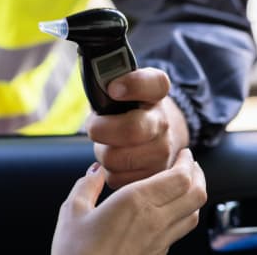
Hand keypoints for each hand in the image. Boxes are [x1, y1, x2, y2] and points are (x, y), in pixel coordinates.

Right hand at [52, 149, 205, 254]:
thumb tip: (95, 171)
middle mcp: (155, 220)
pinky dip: (182, 214)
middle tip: (189, 164)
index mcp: (136, 202)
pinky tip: (168, 211)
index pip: (180, 177)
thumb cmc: (76, 253)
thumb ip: (86, 186)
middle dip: (198, 175)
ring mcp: (160, 241)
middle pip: (196, 194)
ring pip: (194, 214)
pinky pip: (180, 230)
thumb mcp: (73, 212)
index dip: (187, 162)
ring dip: (194, 195)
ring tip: (185, 185)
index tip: (183, 152)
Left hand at [87, 67, 189, 188]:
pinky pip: (116, 177)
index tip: (113, 88)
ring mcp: (163, 151)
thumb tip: (92, 81)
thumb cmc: (127, 109)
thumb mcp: (121, 88)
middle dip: (101, 129)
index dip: (133, 85)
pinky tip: (117, 160)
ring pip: (116, 158)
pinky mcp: (153, 176)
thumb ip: (106, 80)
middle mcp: (163, 122)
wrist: (155, 135)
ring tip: (108, 144)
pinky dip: (109, 171)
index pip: (154, 83)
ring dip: (103, 152)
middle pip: (130, 130)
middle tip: (95, 127)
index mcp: (156, 93)